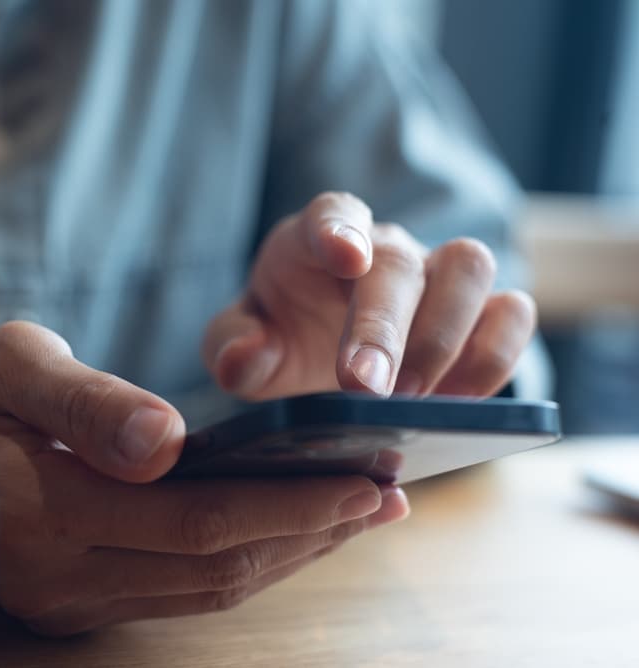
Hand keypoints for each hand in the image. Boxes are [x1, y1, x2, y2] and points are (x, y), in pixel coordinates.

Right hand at [0, 321, 408, 635]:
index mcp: (40, 509)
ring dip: (288, 553)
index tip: (365, 477)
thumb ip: (86, 402)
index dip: (289, 503)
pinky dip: (245, 561)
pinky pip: (181, 591)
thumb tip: (166, 441)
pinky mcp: (77, 602)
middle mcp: (56, 576)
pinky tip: (286, 529)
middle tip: (386, 496)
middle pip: (215, 565)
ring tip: (357, 514)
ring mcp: (66, 601)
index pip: (195, 520)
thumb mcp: (11, 363)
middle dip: (310, 532)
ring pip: (206, 589)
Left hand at [203, 192, 536, 399]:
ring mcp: (437, 275)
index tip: (343, 254)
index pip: (333, 212)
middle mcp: (384, 248)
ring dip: (448, 338)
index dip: (339, 228)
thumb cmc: (282, 334)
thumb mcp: (242, 343)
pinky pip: (511, 313)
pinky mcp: (479, 314)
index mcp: (317, 238)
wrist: (323, 355)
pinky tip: (462, 401)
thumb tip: (242, 359)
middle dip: (386, 326)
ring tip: (416, 402)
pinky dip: (497, 354)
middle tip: (366, 389)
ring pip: (470, 268)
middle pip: (399, 261)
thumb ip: (231, 346)